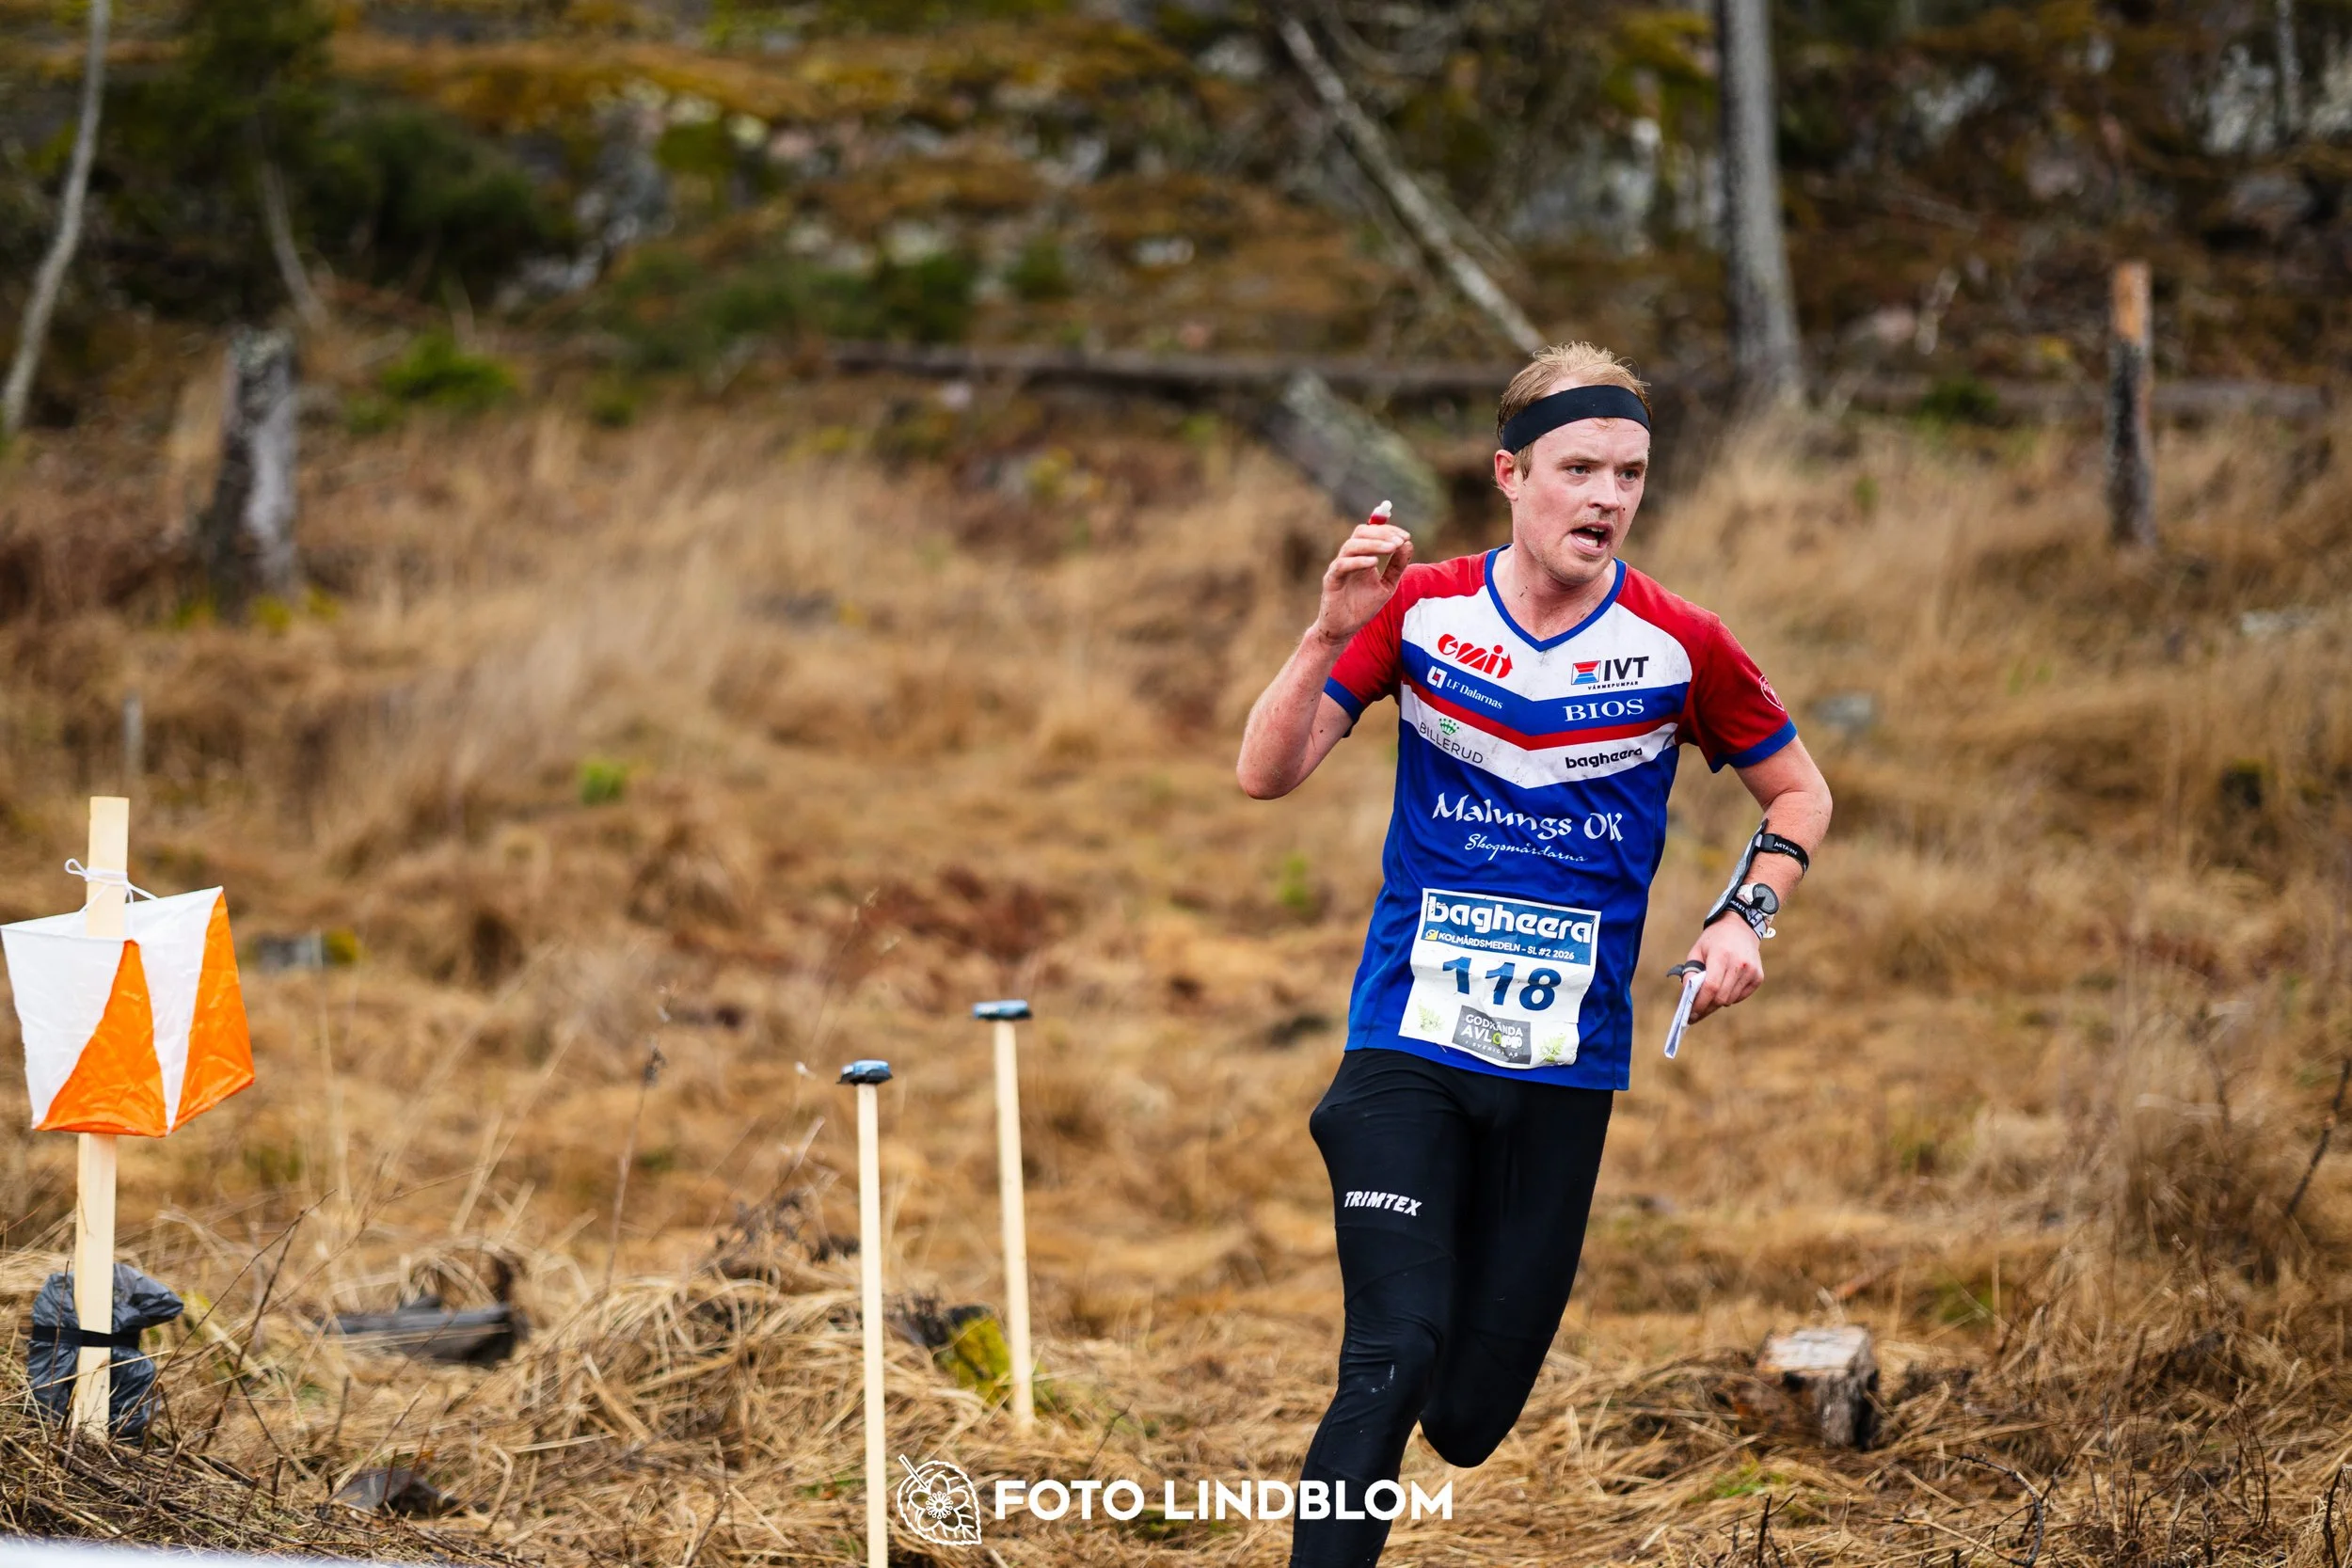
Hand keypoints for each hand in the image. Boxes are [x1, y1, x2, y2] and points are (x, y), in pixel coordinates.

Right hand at [1313, 513, 1413, 646]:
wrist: (1344, 629)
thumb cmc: (1363, 606)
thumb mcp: (1387, 585)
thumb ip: (1397, 566)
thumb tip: (1409, 544)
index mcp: (1361, 556)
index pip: (1372, 532)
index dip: (1389, 531)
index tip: (1406, 537)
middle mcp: (1348, 558)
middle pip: (1360, 533)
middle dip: (1381, 534)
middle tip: (1399, 542)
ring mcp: (1338, 568)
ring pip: (1351, 546)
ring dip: (1373, 544)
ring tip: (1391, 548)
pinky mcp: (1331, 581)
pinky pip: (1342, 565)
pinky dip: (1358, 561)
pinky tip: (1374, 562)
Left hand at [1681, 916, 1761, 1021]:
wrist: (1740, 927)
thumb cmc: (1714, 940)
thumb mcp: (1696, 950)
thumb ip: (1690, 973)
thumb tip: (1688, 997)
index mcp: (1721, 955)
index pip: (1711, 987)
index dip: (1699, 1003)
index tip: (1690, 1015)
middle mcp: (1739, 964)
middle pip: (1721, 997)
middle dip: (1706, 1008)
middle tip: (1695, 1013)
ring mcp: (1751, 971)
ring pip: (1730, 1000)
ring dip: (1718, 1001)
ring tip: (1709, 995)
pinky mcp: (1758, 977)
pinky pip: (1740, 996)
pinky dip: (1730, 996)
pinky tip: (1725, 985)